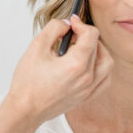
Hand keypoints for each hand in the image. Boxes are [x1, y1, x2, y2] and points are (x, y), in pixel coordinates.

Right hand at [4, 15, 112, 131]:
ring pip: (107, 63)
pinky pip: (105, 79)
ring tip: (81, 48)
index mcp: (76, 64)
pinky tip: (88, 64)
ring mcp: (89, 89)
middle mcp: (87, 78)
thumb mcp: (36, 47)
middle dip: (86, 36)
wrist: (25, 109)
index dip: (81, 24)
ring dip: (98, 51)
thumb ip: (53, 29)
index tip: (71, 22)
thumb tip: (66, 23)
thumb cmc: (28, 83)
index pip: (91, 35)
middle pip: (98, 47)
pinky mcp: (87, 97)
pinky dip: (101, 68)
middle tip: (71, 35)